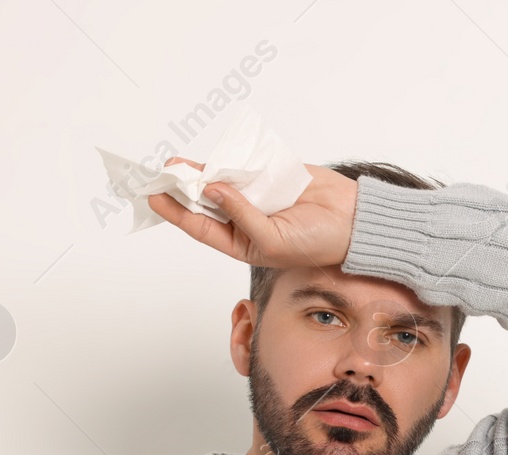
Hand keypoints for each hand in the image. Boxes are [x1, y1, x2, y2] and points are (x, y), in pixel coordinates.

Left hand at [147, 157, 358, 269]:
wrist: (353, 220)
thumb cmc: (318, 243)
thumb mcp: (273, 240)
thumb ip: (241, 215)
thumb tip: (211, 189)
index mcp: (243, 243)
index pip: (201, 227)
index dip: (176, 213)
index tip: (154, 197)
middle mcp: (244, 219)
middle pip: (204, 203)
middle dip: (182, 190)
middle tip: (159, 175)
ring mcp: (256, 196)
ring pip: (219, 182)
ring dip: (198, 173)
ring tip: (175, 163)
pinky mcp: (269, 176)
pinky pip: (241, 166)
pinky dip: (224, 162)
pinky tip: (205, 159)